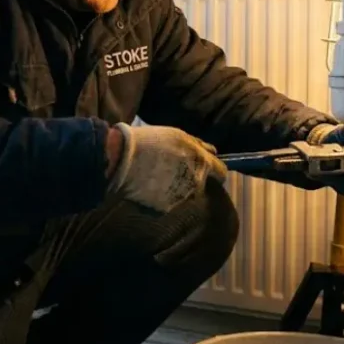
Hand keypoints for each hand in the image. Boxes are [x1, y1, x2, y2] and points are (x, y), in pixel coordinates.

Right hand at [107, 123, 226, 213]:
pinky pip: (168, 203)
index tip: (208, 170)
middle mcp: (195, 183)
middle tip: (172, 170)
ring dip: (176, 187)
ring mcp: (180, 197)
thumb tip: (213, 152)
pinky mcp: (164, 208)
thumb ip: (200, 145)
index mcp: (201, 163)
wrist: (122, 159)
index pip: (222, 173)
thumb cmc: (149, 142)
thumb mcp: (178, 135)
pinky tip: (147, 186)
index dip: (215, 171)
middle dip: (192, 179)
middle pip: (201, 185)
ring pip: (184, 194)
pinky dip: (161, 196)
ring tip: (155, 175)